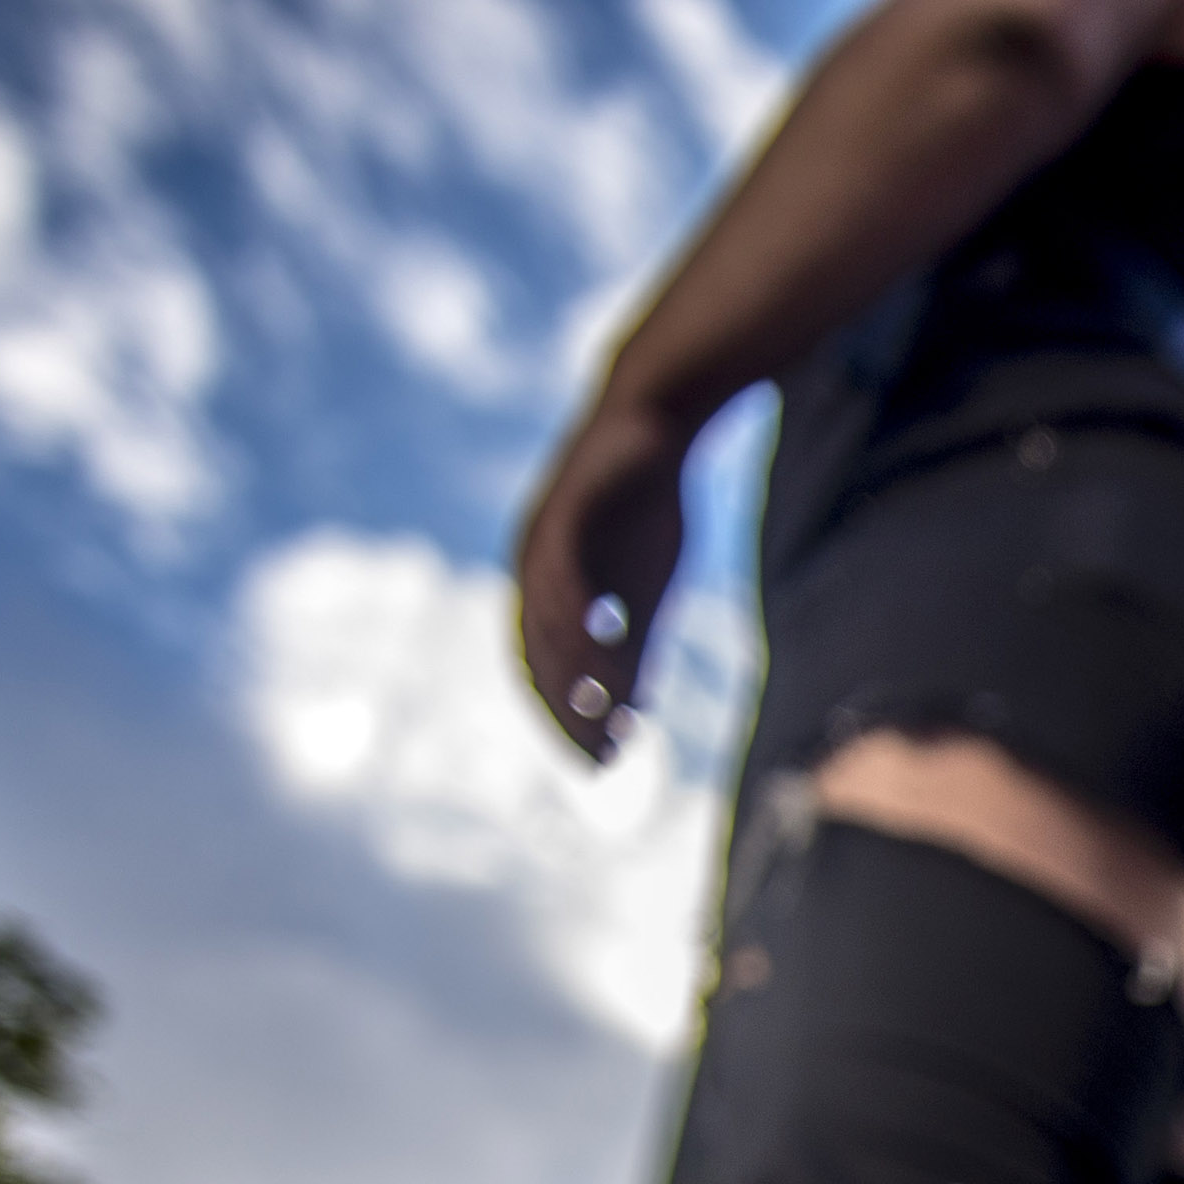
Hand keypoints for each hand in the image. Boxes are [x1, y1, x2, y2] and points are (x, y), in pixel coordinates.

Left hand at [514, 393, 695, 761]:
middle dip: (565, 713)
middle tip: (596, 758)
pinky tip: (598, 654)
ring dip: (572, 676)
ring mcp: (540, 539)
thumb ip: (634, 646)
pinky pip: (562, 575)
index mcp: (545, 590)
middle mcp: (530, 569)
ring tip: (604, 718)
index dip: (568, 719)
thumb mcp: (645, 590)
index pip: (545, 669)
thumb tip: (632, 710)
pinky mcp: (561, 511)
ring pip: (545, 623)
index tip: (599, 761)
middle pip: (537, 657)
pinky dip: (576, 620)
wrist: (653, 422)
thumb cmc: (646, 504)